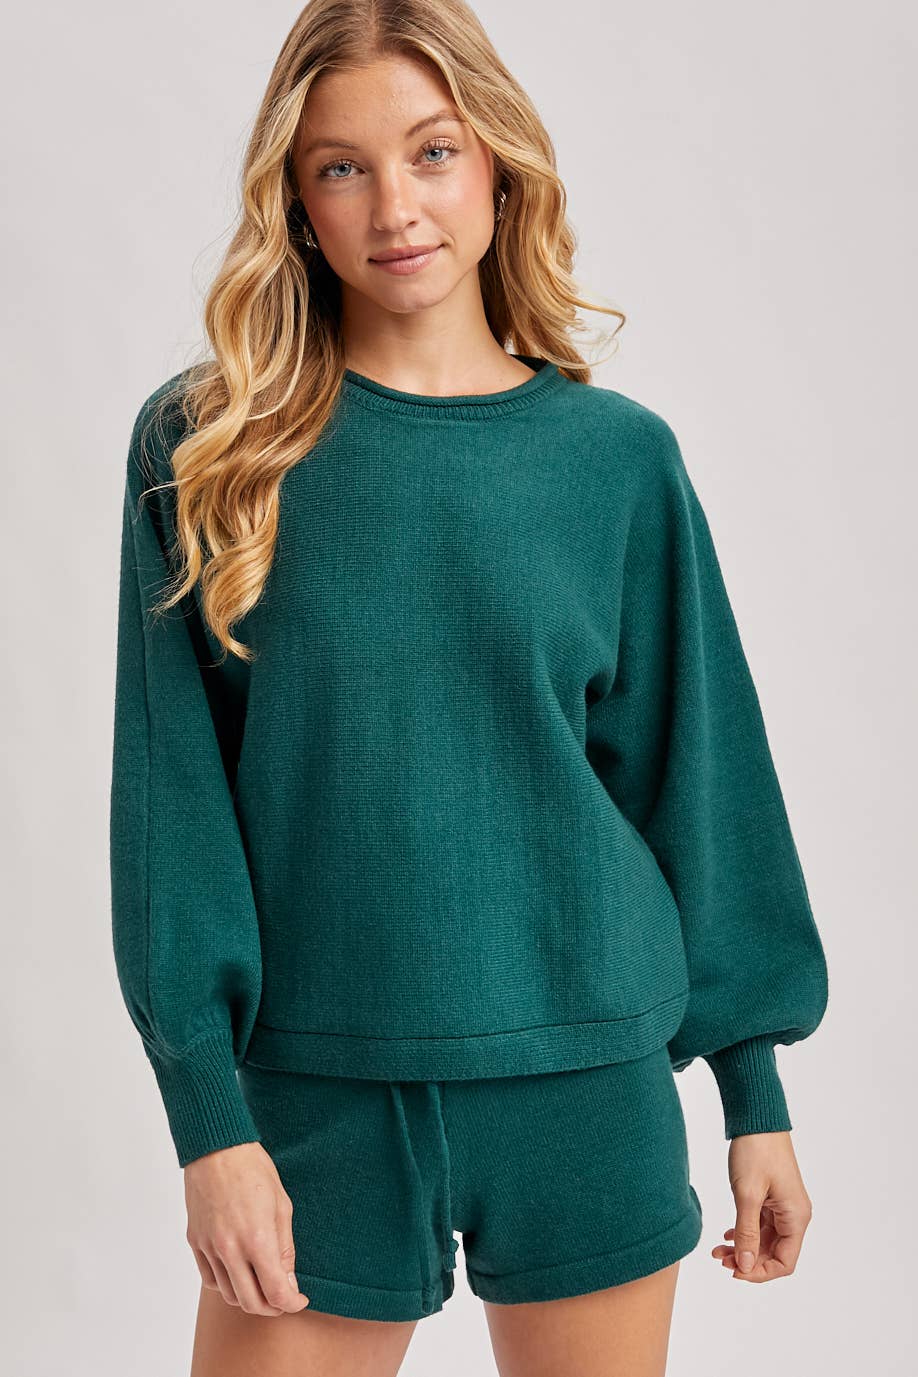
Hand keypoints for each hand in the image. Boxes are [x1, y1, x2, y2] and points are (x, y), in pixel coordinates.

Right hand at [184, 1140, 310, 1314]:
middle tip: (283, 1297)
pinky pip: (209, 1280)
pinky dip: (226, 1286)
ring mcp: (209, 1247)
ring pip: (228, 1295)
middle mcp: (230, 1249)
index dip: (291, 1303)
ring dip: (248, 1299)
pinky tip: (238, 1274)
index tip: (299, 1299)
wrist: (216, 1149)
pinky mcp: (195, 1242)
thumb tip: (288, 1281)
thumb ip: (285, 1248)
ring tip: (263, 1286)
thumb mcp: (282, 1205)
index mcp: (256, 1239)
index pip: (275, 1292)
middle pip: (251, 1302)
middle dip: (272, 1307)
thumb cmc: (254, 1170)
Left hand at [711, 1130, 812, 1282]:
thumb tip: (746, 1266)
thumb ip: (747, 1233)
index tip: (735, 1271)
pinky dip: (744, 1232)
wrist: (757, 1118)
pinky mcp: (771, 1197)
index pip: (785, 1263)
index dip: (760, 1272)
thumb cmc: (756, 1151)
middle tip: (719, 1259)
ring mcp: (783, 1206)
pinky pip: (760, 1224)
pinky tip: (726, 1234)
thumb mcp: (747, 1195)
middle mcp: (794, 1215)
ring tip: (717, 1250)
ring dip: (742, 1247)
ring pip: (764, 1240)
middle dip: (747, 1260)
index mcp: (796, 1217)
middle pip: (773, 1253)